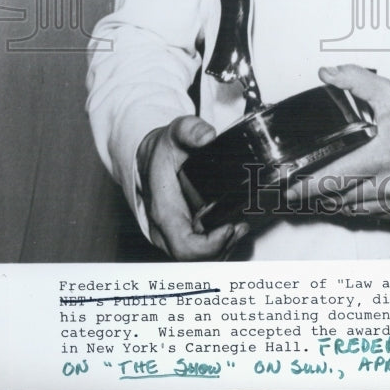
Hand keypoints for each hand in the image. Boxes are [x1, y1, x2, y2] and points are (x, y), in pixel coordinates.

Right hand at [137, 116, 248, 259]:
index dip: (209, 246)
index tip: (228, 228)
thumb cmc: (162, 149)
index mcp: (163, 210)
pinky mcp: (182, 234)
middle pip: (195, 259)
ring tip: (240, 227)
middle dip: (221, 247)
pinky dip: (218, 245)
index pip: (185, 247)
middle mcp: (165, 230)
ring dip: (222, 248)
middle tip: (240, 227)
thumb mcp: (175, 132)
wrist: (149, 157)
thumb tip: (207, 136)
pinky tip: (232, 229)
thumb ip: (190, 130)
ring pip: (198, 259)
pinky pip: (199, 251)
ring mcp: (173, 235)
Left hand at [285, 65, 389, 218]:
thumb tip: (327, 73)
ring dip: (330, 201)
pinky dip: (350, 207)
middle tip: (292, 190)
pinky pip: (366, 215)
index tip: (290, 186)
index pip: (337, 176)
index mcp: (384, 154)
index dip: (309, 185)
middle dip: (313, 194)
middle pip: (339, 197)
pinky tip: (341, 195)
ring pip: (350, 209)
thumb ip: (356, 81)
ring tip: (314, 190)